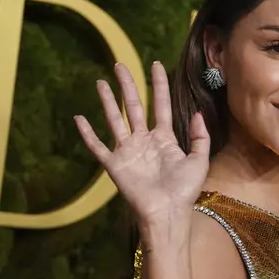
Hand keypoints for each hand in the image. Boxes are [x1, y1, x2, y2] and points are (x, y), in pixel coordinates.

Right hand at [74, 62, 209, 243]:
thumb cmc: (184, 191)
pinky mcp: (115, 164)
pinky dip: (87, 134)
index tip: (156, 65)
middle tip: (120, 65)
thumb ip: (199, 137)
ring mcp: (128, 151)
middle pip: (134, 106)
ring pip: (115, 119)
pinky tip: (79, 118)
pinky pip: (98, 146)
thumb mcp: (199, 160)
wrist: (167, 213)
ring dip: (107, 101)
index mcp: (164, 138)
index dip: (159, 85)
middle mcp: (144, 141)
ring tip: (101, 82)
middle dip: (128, 85)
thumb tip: (197, 112)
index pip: (160, 105)